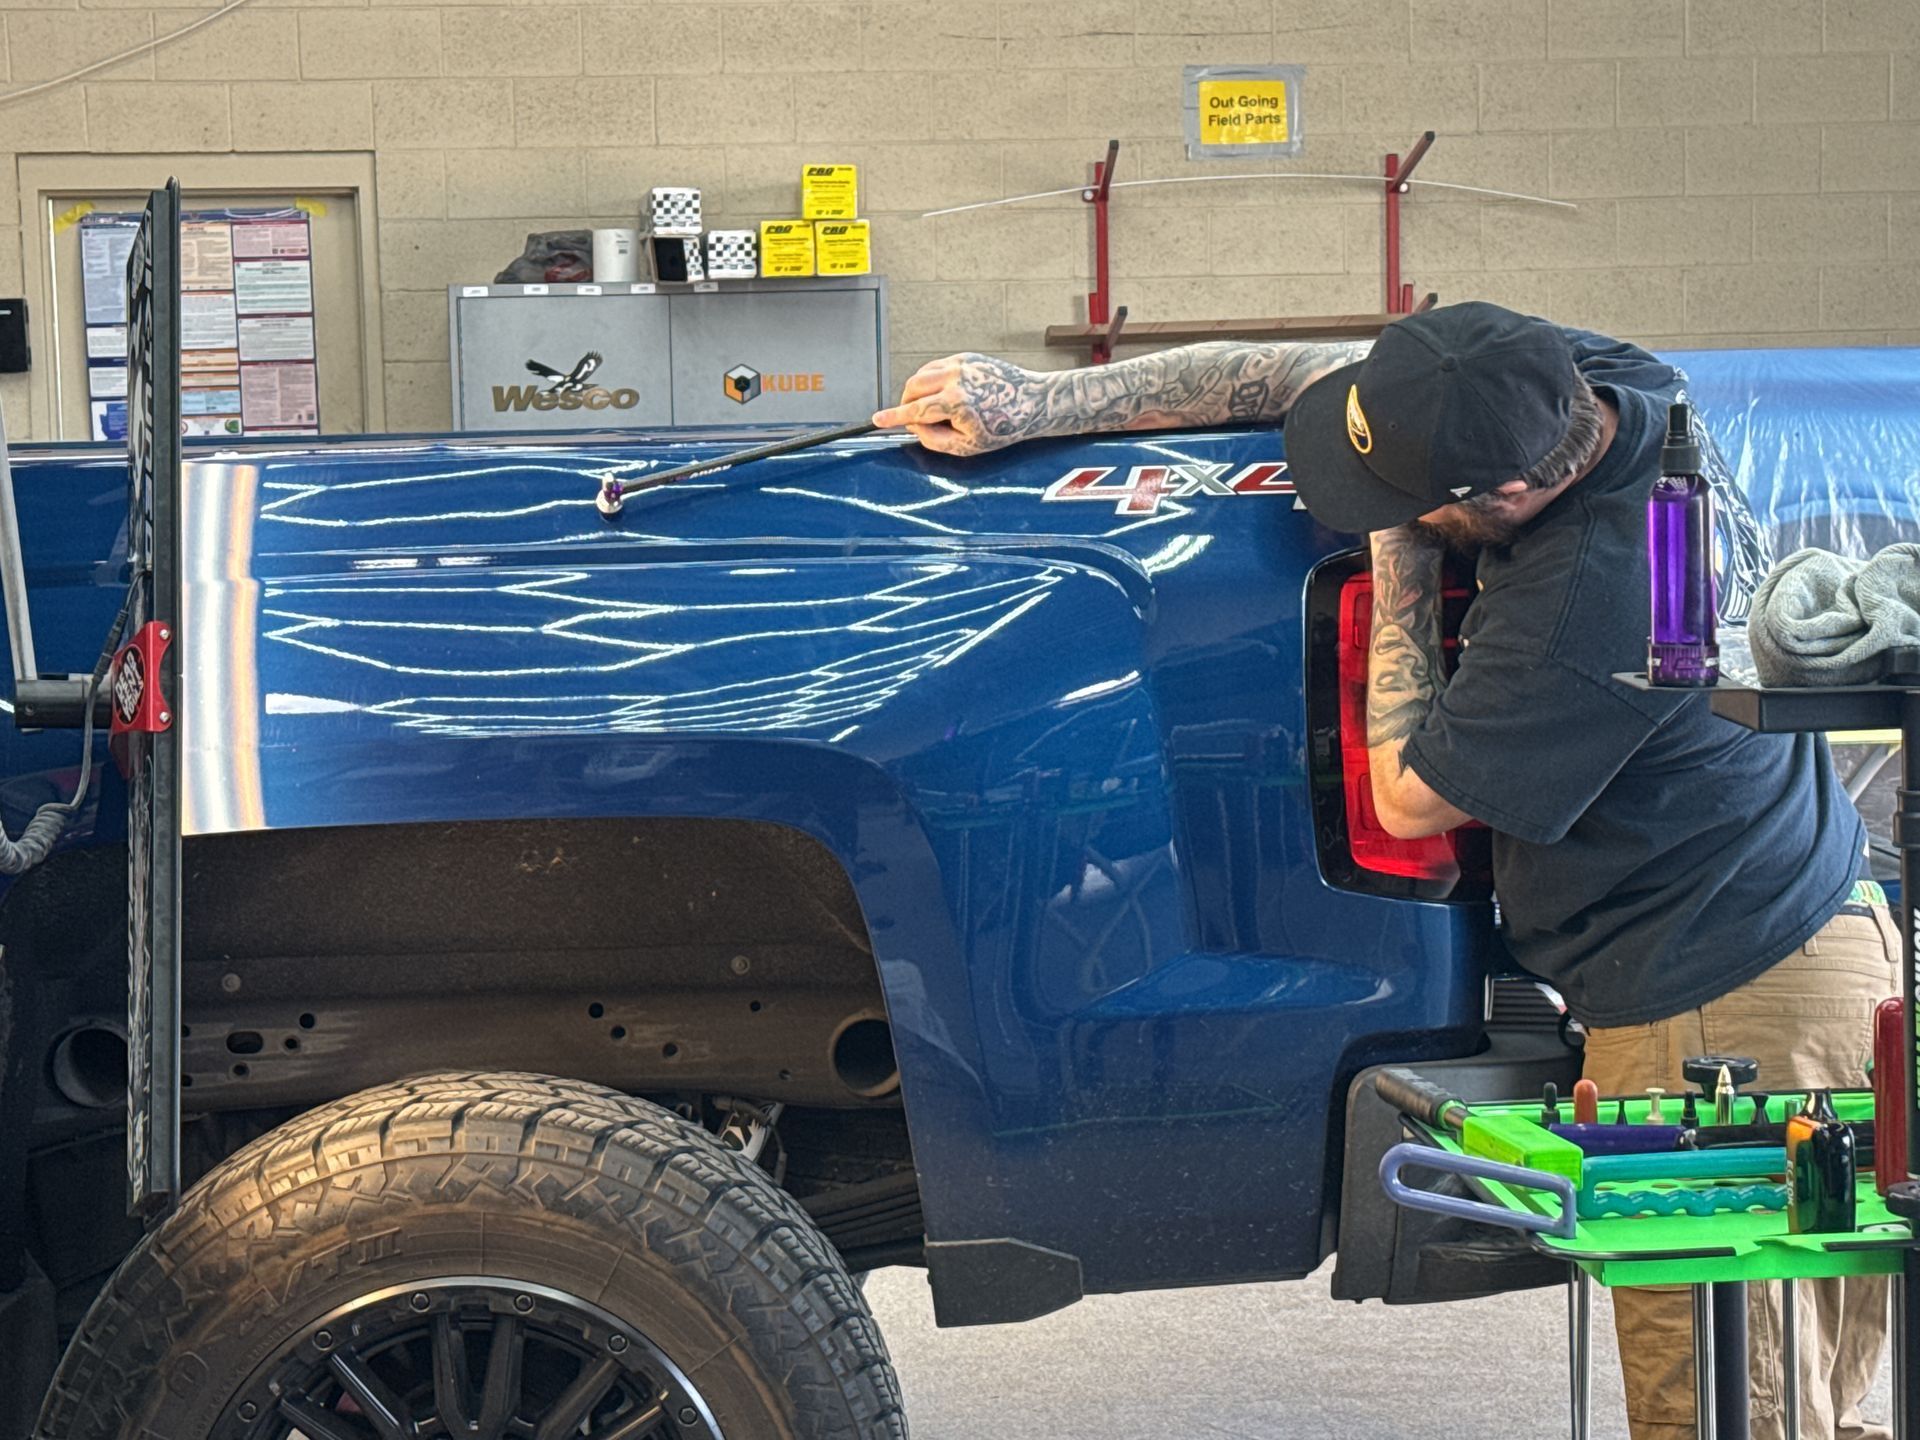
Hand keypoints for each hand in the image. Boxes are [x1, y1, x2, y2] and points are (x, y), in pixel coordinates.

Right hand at [872, 353, 1047, 456]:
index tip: (877, 420)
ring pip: (922, 374)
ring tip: (933, 409)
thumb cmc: (1004, 426)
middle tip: (915, 419)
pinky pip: (936, 367)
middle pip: (913, 387)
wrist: (1033, 402)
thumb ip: (935, 440)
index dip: (893, 417)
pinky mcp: (966, 357)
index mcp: (956, 402)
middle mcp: (956, 378)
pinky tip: (942, 394)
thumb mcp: (968, 446)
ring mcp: (961, 364)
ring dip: (918, 391)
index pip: (914, 410)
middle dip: (906, 403)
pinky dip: (931, 380)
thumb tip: (915, 427)